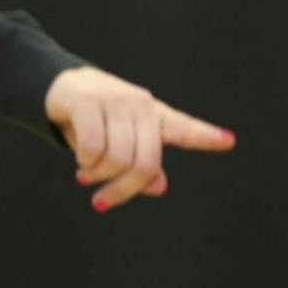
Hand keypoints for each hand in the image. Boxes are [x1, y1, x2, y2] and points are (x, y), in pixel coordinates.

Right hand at [43, 66, 235, 209]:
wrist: (57, 88)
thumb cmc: (94, 121)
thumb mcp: (118, 145)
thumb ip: (140, 165)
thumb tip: (159, 186)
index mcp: (153, 116)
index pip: (184, 128)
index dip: (206, 136)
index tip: (229, 140)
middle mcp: (141, 105)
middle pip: (145, 165)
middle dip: (121, 191)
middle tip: (102, 200)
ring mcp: (116, 100)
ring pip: (117, 160)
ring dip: (97, 177)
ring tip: (86, 176)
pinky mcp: (89, 100)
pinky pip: (93, 148)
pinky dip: (85, 163)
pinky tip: (80, 162)